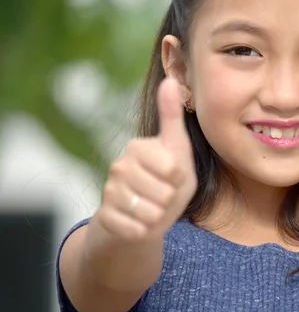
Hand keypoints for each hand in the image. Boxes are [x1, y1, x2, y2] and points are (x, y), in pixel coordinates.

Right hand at [96, 77, 197, 241]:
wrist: (140, 217)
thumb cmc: (166, 182)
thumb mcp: (178, 150)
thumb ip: (173, 118)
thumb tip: (169, 81)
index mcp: (139, 146)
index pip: (174, 168)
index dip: (181, 179)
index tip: (172, 176)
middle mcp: (119, 165)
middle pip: (165, 192)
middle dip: (171, 200)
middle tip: (162, 196)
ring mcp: (109, 191)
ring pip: (151, 213)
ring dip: (159, 216)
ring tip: (152, 208)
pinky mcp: (105, 217)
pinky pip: (137, 230)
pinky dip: (145, 231)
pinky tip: (139, 222)